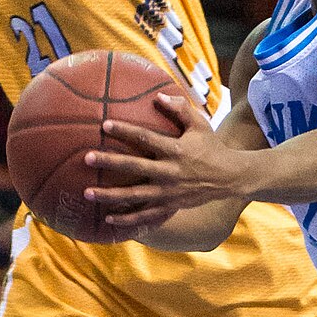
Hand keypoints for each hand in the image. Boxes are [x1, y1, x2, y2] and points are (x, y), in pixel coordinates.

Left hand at [83, 94, 249, 228]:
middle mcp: (170, 172)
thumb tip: (157, 96)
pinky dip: (127, 219)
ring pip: (135, 195)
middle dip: (109, 163)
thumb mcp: (200, 124)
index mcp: (176, 150)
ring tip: (87, 192)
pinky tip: (108, 219)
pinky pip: (146, 216)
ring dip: (110, 195)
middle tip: (87, 158)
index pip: (146, 138)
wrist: (229, 177)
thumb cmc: (211, 146)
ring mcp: (169, 192)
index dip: (125, 131)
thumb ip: (180, 108)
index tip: (104, 124)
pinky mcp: (170, 206)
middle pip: (135, 167)